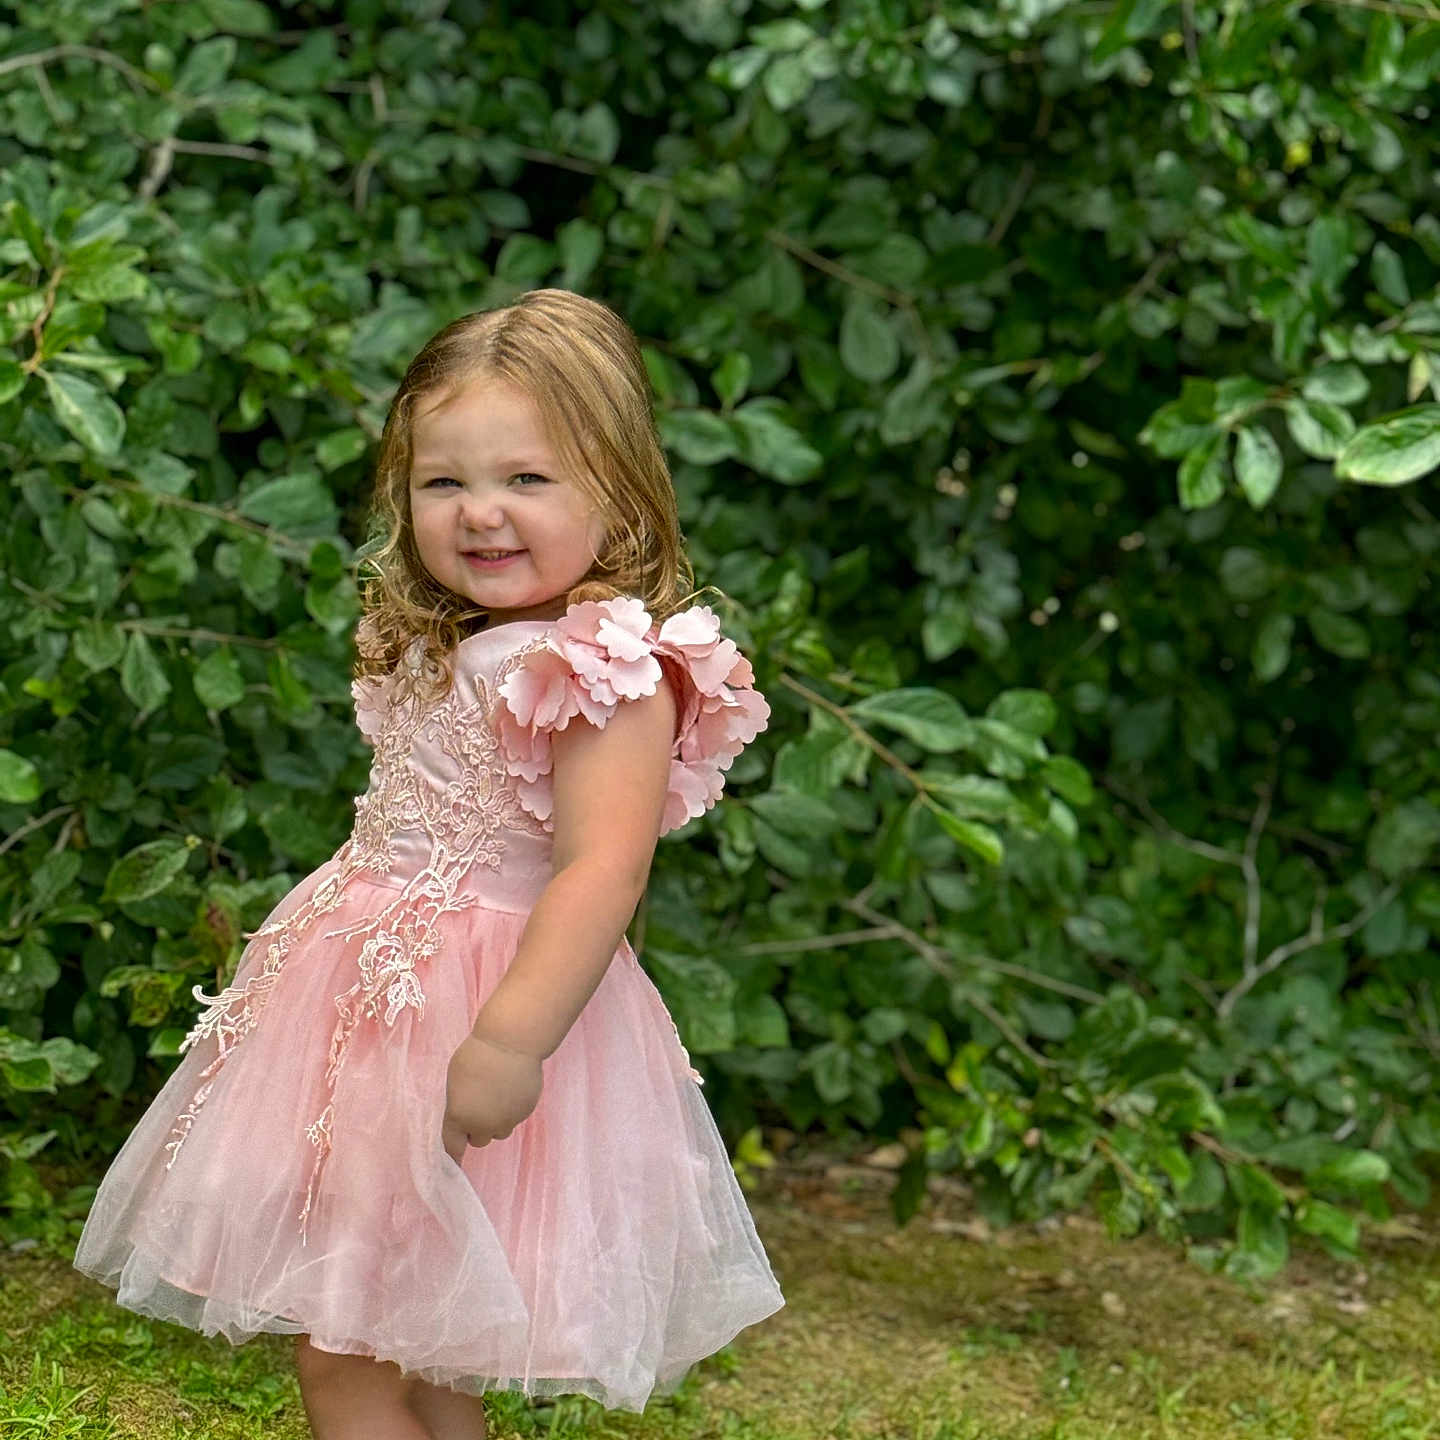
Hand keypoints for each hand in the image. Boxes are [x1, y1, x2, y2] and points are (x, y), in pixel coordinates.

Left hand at [441, 1032, 543, 1163]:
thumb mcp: (455, 1079)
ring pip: (500, 1130)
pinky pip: (515, 1117)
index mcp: (460, 1117)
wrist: (511, 1043)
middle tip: (480, 1105)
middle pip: (479, 1140)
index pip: (453, 1146)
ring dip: (497, 1120)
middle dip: (478, 1128)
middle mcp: (484, 1125)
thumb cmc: (477, 1055)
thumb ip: (458, 1103)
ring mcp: (507, 1120)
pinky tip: (512, 1086)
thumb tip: (465, 1112)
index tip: (453, 1167)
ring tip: (498, 1093)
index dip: (453, 1156)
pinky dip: (513, 1108)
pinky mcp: (525, 1112)